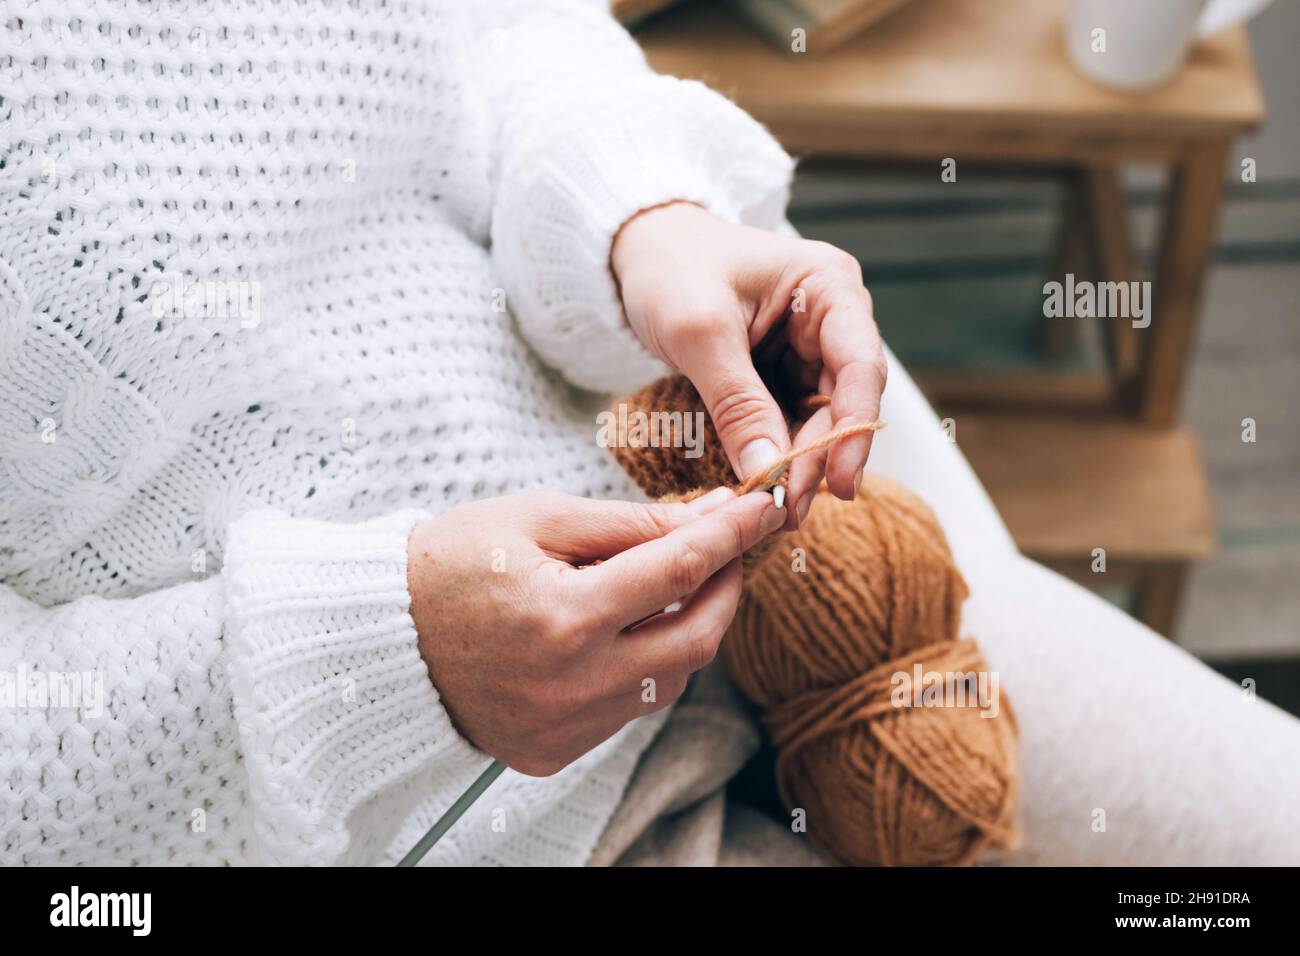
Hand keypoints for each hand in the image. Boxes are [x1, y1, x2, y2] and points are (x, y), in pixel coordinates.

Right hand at [406, 487, 782, 775]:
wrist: (381, 636)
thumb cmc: (455, 560)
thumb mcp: (538, 518)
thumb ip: (629, 524)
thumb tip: (708, 518)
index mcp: (562, 615)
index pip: (679, 569)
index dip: (732, 535)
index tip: (764, 507)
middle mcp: (570, 683)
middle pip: (695, 639)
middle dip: (726, 588)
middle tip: (727, 550)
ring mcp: (563, 727)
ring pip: (670, 680)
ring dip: (688, 629)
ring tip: (673, 585)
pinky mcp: (554, 753)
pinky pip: (630, 710)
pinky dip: (646, 667)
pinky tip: (627, 631)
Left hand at [612, 201, 886, 529]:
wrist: (638, 247)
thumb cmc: (671, 267)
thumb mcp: (699, 332)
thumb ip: (737, 402)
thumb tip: (768, 472)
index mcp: (828, 286)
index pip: (859, 366)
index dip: (854, 429)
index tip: (840, 483)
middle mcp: (831, 317)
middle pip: (844, 399)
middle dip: (819, 457)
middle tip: (789, 509)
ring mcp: (808, 346)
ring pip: (819, 417)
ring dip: (801, 463)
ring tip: (778, 509)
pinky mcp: (782, 370)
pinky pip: (790, 419)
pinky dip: (779, 451)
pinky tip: (765, 484)